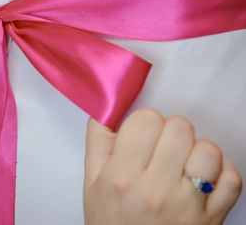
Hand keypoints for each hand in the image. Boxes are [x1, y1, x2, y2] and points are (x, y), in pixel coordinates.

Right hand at [84, 108, 241, 224]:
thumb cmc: (112, 224)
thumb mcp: (92, 183)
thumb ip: (98, 142)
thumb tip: (105, 111)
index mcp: (122, 177)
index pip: (146, 120)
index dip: (144, 122)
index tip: (141, 134)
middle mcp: (156, 190)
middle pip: (180, 128)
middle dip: (169, 132)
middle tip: (160, 148)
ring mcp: (189, 205)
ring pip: (208, 149)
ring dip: (196, 151)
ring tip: (182, 163)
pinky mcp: (213, 218)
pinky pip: (232, 177)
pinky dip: (221, 173)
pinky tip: (201, 178)